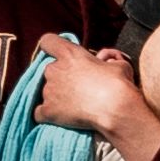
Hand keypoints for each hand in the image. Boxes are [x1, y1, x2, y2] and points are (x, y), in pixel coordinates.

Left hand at [31, 35, 159, 160]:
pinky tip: (59, 118)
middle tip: (76, 87)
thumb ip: (111, 59)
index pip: (48, 41)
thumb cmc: (118, 84)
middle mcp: (54, 69)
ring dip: (56, 96)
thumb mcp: (119, 64)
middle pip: (49, 70)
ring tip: (73, 106)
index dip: (52, 48)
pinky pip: (39, 113)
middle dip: (60, 77)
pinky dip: (47, 115)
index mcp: (70, 54)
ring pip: (46, 91)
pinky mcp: (48, 110)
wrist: (115, 109)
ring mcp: (49, 91)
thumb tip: (108, 59)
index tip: (59, 55)